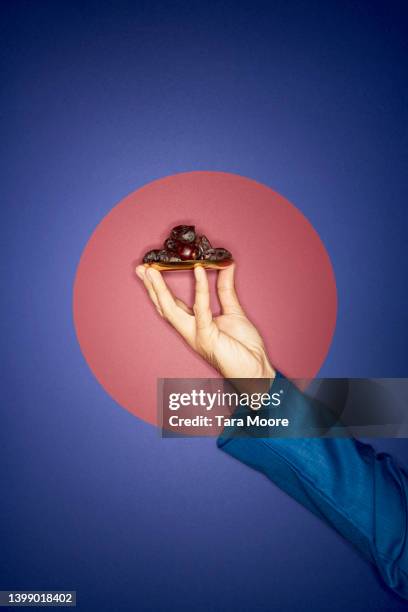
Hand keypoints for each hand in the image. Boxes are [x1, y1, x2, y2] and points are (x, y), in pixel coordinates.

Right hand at [135, 263, 274, 383]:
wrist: (256, 371)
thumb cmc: (243, 348)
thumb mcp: (233, 311)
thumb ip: (226, 288)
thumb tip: (226, 265)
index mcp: (193, 325)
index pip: (171, 304)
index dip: (159, 287)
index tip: (150, 270)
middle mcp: (190, 330)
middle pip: (164, 306)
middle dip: (150, 287)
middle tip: (141, 268)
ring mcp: (196, 335)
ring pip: (171, 309)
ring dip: (159, 289)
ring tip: (152, 270)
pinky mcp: (207, 337)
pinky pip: (201, 309)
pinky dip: (200, 288)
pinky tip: (198, 270)